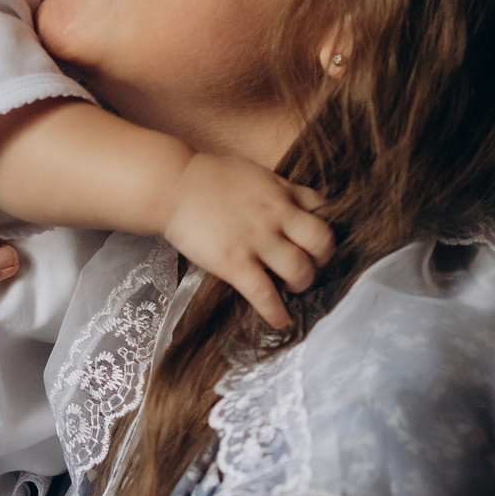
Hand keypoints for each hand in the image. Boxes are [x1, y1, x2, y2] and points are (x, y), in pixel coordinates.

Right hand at [158, 152, 335, 329]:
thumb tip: (289, 203)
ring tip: (289, 287)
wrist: (172, 185)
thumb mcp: (253, 173)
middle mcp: (276, 216)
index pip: (322, 208)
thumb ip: (276, 189)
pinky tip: (281, 322)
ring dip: (302, 283)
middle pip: (322, 242)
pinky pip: (265, 294)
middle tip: (308, 265)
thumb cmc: (207, 177)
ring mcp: (257, 241)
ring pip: (300, 269)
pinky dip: (277, 312)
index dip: (323, 225)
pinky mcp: (235, 263)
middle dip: (321, 258)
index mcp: (281, 192)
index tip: (314, 239)